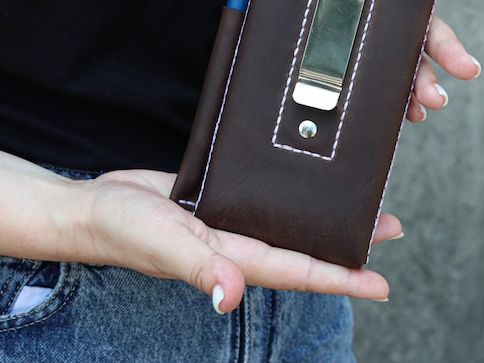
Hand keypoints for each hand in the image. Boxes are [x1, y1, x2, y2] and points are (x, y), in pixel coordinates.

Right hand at [68, 169, 402, 313]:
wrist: (91, 206)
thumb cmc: (121, 230)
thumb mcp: (162, 246)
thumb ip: (199, 269)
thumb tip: (231, 297)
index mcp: (233, 258)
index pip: (299, 272)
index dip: (342, 279)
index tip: (382, 282)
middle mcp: (238, 245)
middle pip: (304, 249)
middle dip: (348, 246)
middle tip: (391, 227)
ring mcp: (228, 223)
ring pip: (287, 224)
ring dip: (322, 219)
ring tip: (358, 205)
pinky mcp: (216, 200)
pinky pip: (261, 201)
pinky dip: (288, 197)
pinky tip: (303, 185)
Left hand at [316, 0, 483, 120]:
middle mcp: (407, 9)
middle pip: (434, 28)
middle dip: (451, 49)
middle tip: (468, 68)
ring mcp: (393, 38)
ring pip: (417, 62)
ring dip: (427, 83)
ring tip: (434, 102)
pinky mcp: (376, 61)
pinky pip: (394, 84)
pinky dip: (404, 101)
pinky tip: (411, 115)